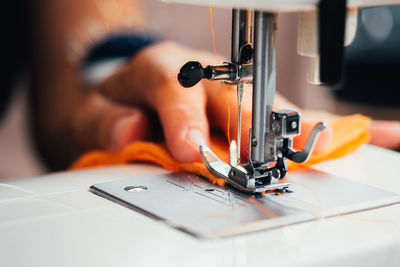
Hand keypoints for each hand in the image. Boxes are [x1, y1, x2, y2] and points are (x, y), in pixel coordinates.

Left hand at [71, 41, 398, 163]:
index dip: (184, 116)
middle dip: (245, 122)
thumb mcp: (90, 114)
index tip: (192, 150)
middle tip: (259, 153)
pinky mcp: (244, 105)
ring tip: (306, 146)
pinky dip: (298, 129)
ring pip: (258, 102)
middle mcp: (199, 73)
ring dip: (278, 127)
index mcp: (158, 69)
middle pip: (229, 91)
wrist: (127, 100)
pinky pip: (273, 115)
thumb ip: (103, 121)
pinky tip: (324, 137)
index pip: (173, 85)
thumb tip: (130, 131)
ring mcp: (228, 88)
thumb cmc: (114, 106)